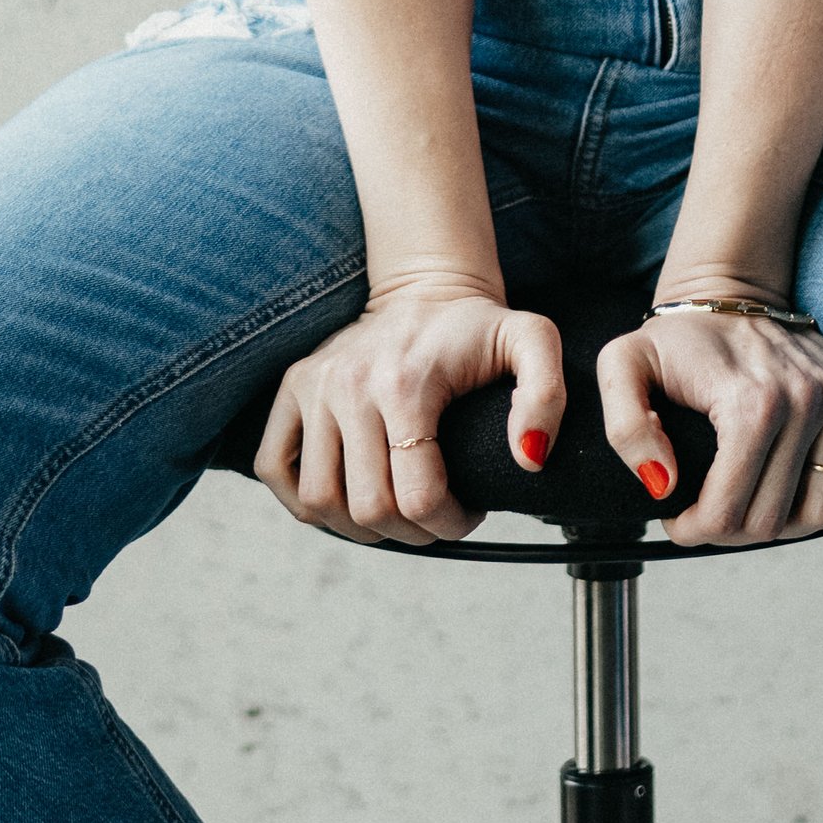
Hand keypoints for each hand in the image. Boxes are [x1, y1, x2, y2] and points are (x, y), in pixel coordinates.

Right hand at [256, 278, 565, 547]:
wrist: (425, 289)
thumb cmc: (478, 328)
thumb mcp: (532, 342)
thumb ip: (547, 396)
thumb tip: (527, 458)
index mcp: (406, 384)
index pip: (418, 497)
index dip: (451, 523)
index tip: (469, 509)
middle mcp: (350, 386)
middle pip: (368, 509)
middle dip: (412, 533)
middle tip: (437, 515)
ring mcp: (314, 387)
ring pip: (318, 501)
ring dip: (359, 527)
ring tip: (395, 512)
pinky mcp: (291, 389)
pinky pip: (275, 469)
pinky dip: (304, 499)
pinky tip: (345, 496)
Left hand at [595, 302, 822, 547]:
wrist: (728, 291)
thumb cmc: (674, 339)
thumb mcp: (623, 367)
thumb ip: (627, 427)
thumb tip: (662, 485)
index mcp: (749, 401)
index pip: (730, 512)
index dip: (695, 530)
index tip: (676, 518)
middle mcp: (806, 400)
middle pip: (773, 521)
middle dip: (730, 531)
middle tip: (707, 512)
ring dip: (784, 526)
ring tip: (749, 505)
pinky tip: (803, 499)